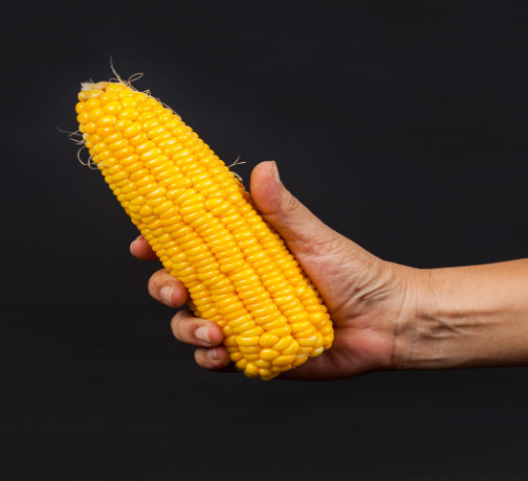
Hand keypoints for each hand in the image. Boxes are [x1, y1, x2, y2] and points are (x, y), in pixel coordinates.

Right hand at [130, 160, 421, 378]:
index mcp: (246, 251)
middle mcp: (237, 285)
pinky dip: (209, 359)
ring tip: (213, 334)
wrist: (385, 323)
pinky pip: (215, 359)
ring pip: (189, 323)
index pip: (191, 242)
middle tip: (177, 290)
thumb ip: (283, 210)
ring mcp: (242, 321)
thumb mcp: (315, 238)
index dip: (159, 242)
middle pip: (179, 283)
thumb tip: (263, 168)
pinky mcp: (253, 353)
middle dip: (164, 287)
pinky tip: (221, 354)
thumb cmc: (354, 273)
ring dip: (187, 329)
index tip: (142, 243)